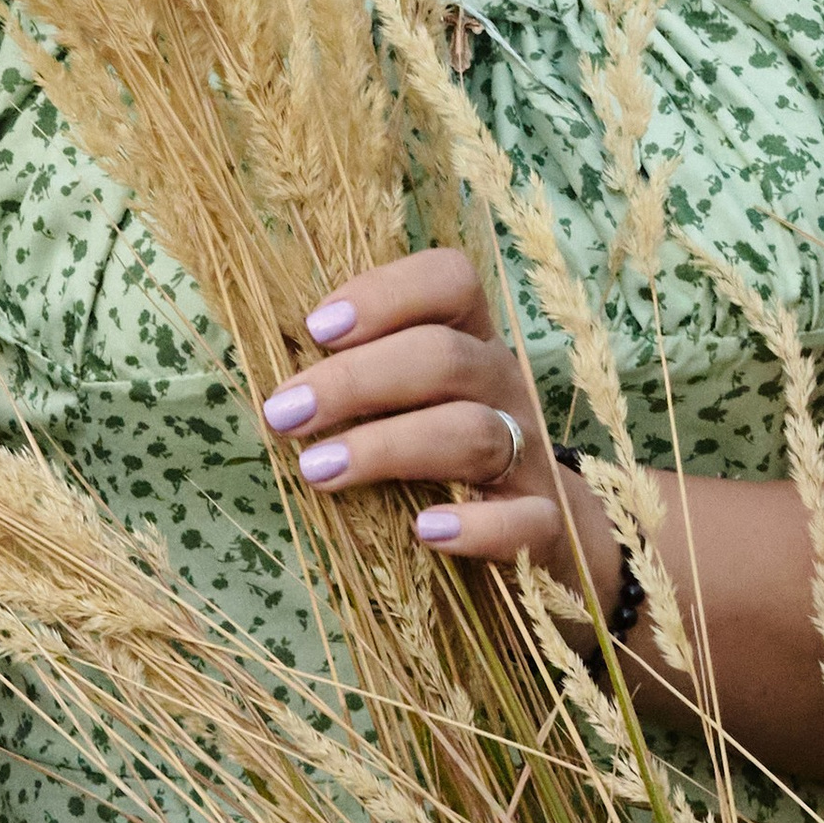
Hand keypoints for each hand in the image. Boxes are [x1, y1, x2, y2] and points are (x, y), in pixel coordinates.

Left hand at [261, 246, 624, 609]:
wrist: (552, 539)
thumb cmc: (449, 462)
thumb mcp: (414, 406)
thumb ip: (361, 386)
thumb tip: (271, 388)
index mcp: (470, 346)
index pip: (450, 283)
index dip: (386, 293)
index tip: (315, 327)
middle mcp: (504, 390)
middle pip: (444, 358)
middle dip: (357, 380)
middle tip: (284, 413)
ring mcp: (529, 459)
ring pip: (473, 433)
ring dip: (389, 447)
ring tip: (319, 470)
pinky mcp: (549, 530)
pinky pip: (527, 522)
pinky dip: (478, 527)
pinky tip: (427, 532)